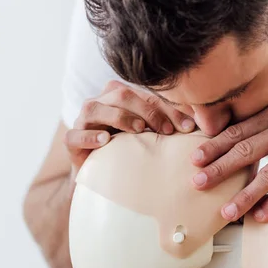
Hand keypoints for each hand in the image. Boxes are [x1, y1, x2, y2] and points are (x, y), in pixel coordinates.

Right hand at [64, 80, 195, 171]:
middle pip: (122, 94)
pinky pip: (75, 135)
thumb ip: (167, 125)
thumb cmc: (129, 149)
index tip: (187, 127)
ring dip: (120, 117)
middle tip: (166, 130)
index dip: (168, 109)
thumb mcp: (151, 136)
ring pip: (96, 108)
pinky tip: (104, 140)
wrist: (100, 173)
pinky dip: (89, 136)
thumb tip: (196, 126)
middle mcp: (101, 102)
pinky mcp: (71, 140)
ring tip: (139, 129)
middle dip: (147, 111)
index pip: (147, 96)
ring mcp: (83, 119)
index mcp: (121, 96)